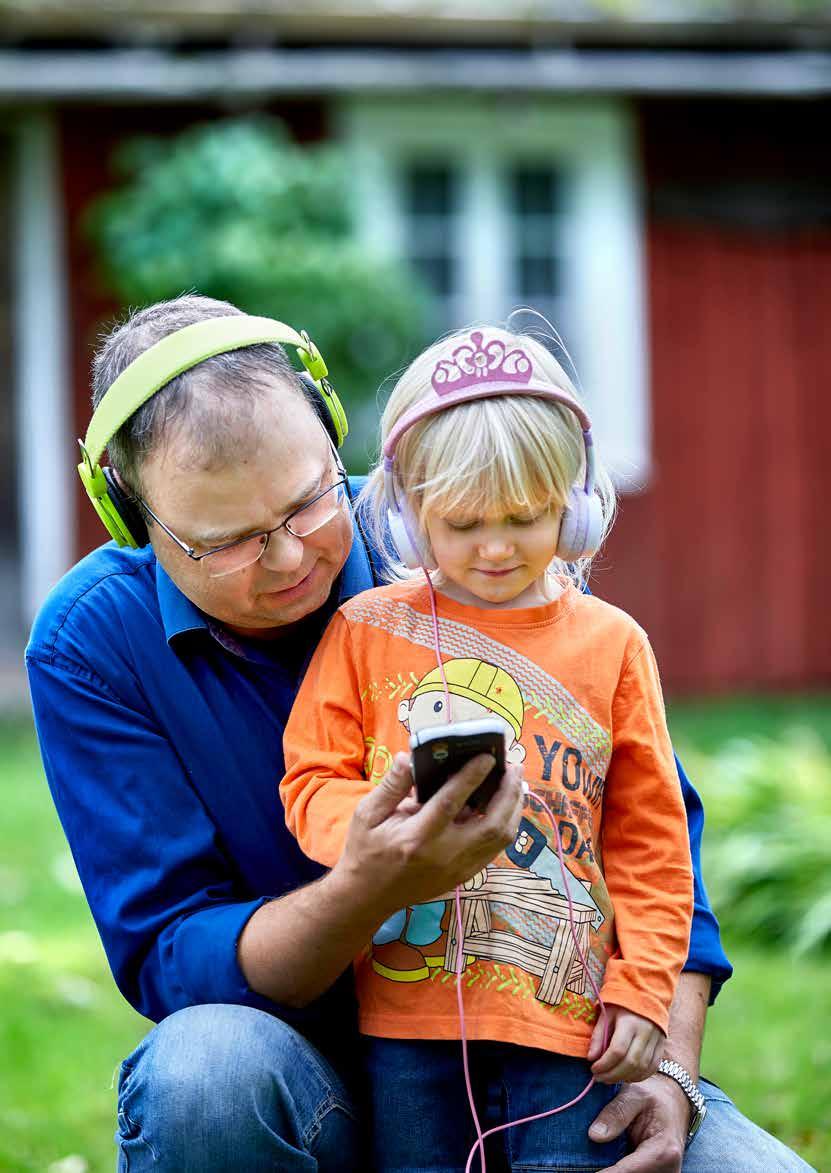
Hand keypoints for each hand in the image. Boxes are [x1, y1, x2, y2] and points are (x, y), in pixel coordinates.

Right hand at [335, 751, 523, 914]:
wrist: (366, 897)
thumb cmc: (366, 850)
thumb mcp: (368, 814)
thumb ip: (392, 785)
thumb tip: (411, 757)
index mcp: (417, 837)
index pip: (452, 802)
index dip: (472, 777)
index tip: (488, 756)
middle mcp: (443, 855)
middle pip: (491, 824)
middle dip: (508, 793)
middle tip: (515, 767)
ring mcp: (458, 869)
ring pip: (500, 839)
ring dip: (513, 809)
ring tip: (517, 783)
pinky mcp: (464, 876)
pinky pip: (494, 850)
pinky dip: (505, 826)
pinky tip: (506, 808)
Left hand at [587, 1073, 689, 1171]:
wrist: (672, 1104)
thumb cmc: (653, 1097)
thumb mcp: (635, 1095)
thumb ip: (616, 1113)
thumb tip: (594, 1135)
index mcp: (664, 1151)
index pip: (626, 1172)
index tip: (580, 1168)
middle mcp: (668, 1170)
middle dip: (604, 1169)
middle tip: (580, 1160)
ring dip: (609, 1169)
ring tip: (591, 1156)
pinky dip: (616, 1168)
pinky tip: (603, 1159)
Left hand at [588, 1004, 664, 1083]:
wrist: (646, 994)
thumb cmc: (622, 1004)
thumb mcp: (606, 1013)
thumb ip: (599, 1035)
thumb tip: (591, 1058)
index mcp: (630, 1022)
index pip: (618, 1051)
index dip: (604, 1064)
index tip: (593, 1069)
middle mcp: (646, 1033)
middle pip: (631, 1063)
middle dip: (613, 1075)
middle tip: (599, 1078)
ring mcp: (657, 1040)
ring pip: (642, 1068)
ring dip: (625, 1078)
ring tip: (610, 1078)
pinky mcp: (662, 1046)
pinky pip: (652, 1068)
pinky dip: (639, 1076)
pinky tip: (626, 1077)